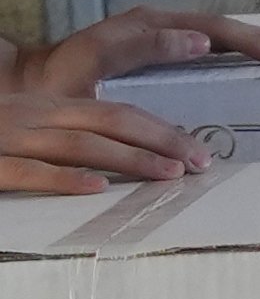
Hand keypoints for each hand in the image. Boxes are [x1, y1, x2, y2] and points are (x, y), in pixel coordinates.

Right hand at [0, 93, 209, 194]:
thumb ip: (64, 142)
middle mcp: (33, 116)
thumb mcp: (23, 132)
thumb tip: (118, 166)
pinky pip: (29, 171)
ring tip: (169, 175)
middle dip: (163, 140)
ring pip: (80, 144)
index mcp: (45, 108)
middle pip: (111, 120)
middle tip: (202, 163)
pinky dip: (64, 179)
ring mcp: (9, 138)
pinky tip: (96, 190)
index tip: (197, 151)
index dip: (160, 129)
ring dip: (129, 159)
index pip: (115, 112)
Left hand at [23, 8, 259, 87]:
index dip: (251, 43)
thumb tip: (203, 39)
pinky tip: (249, 61)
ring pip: (216, 34)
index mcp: (147, 26)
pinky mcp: (153, 48)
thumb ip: (146, 47)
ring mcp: (154, 34)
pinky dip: (233, 50)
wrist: (24, 84)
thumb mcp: (95, 62)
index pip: (213, 30)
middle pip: (222, 27)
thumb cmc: (55, 82)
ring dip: (254, 43)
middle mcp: (154, 23)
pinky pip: (204, 44)